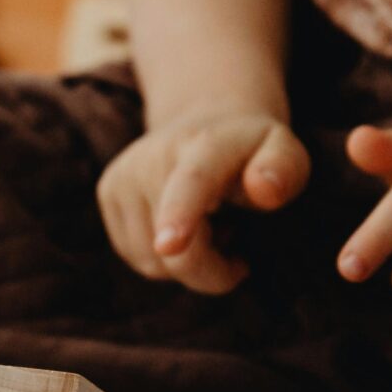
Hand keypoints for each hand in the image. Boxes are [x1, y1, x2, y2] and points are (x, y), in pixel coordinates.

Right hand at [97, 107, 310, 294]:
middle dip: (211, 270)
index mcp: (206, 145)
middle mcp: (153, 155)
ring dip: (187, 263)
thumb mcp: (285, 152)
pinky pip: (136, 257)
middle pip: (174, 250)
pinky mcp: (107, 193)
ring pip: (152, 262)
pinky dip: (163, 259)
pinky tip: (182, 228)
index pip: (191, 184)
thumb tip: (263, 189)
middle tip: (236, 250)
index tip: (170, 245)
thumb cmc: (253, 151)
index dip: (180, 216)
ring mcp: (124, 174)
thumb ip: (284, 169)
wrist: (208, 121)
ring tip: (208, 226)